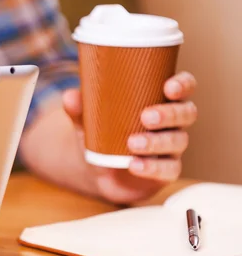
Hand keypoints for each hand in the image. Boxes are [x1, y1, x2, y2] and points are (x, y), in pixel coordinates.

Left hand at [63, 71, 197, 203]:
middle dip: (169, 114)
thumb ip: (80, 109)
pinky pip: (169, 169)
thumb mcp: (89, 120)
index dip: (183, 85)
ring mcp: (171, 147)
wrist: (100, 170)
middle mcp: (172, 122)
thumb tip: (70, 96)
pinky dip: (152, 167)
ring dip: (157, 141)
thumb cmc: (103, 134)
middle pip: (186, 113)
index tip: (170, 87)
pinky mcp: (166, 171)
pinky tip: (134, 165)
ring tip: (132, 143)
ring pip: (178, 140)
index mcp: (160, 100)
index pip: (183, 87)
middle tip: (146, 116)